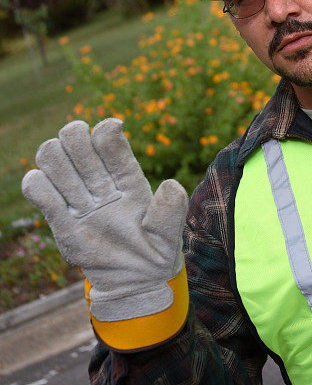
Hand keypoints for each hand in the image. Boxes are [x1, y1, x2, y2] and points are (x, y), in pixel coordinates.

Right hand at [22, 118, 187, 321]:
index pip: (107, 135)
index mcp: (127, 174)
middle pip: (74, 136)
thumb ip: (171, 210)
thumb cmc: (156, 251)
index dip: (105, 132)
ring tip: (76, 195)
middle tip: (89, 175)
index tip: (111, 139)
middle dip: (77, 144)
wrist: (134, 282)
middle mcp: (100, 179)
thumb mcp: (170, 233)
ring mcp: (78, 197)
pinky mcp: (60, 220)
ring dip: (57, 165)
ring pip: (52, 154)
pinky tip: (53, 201)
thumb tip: (169, 184)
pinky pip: (37, 188)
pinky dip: (37, 185)